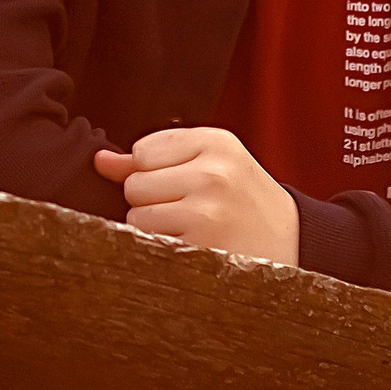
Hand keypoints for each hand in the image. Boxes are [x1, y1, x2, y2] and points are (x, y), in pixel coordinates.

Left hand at [93, 127, 299, 265]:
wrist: (291, 241)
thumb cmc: (242, 198)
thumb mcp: (209, 163)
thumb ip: (153, 158)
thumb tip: (100, 159)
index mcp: (217, 142)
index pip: (142, 152)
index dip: (152, 171)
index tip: (183, 181)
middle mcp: (213, 172)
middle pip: (135, 184)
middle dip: (151, 199)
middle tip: (188, 207)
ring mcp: (207, 211)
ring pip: (137, 215)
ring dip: (154, 226)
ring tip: (189, 227)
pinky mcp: (201, 246)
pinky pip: (149, 243)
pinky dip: (162, 247)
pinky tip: (191, 244)